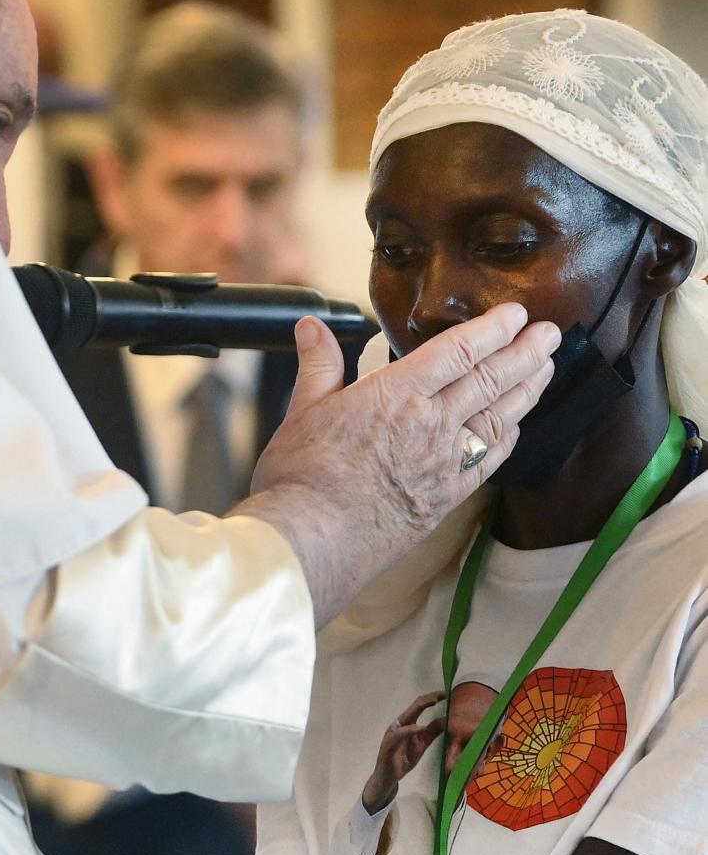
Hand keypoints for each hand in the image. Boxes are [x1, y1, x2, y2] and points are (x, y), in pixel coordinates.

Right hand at [234, 305, 558, 626]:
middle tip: (551, 333)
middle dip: (526, 352)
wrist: (312, 541)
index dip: (493, 329)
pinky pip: (489, 460)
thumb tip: (312, 327)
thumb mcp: (303, 410)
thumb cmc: (302, 479)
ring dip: (528, 389)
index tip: (515, 313)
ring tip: (547, 368)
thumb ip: (320, 364)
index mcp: (396, 395)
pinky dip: (508, 437)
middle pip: (491, 380)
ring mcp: (444, 463)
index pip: (458, 351)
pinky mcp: (446, 497)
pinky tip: (517, 426)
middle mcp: (430, 425)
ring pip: (499, 417)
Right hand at [362, 691, 444, 813]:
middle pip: (414, 707)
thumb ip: (431, 733)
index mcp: (406, 724)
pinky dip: (409, 730)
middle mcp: (399, 725)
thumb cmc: (403, 760)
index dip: (431, 699)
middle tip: (443, 694)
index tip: (446, 694)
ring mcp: (392, 734)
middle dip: (428, 699)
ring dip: (420, 708)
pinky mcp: (387, 745)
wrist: (388, 778)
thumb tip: (446, 720)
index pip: (419, 706)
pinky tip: (420, 728)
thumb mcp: (421, 745)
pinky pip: (398, 735)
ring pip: (406, 717)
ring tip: (434, 702)